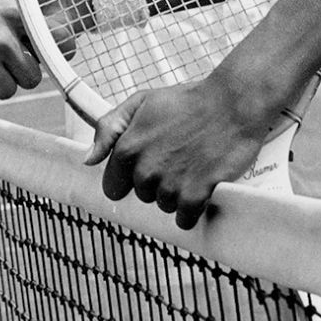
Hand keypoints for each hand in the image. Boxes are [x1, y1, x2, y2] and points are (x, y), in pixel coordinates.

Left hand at [83, 73, 272, 229]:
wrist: (231, 105)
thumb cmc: (187, 102)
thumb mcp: (140, 102)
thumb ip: (109, 128)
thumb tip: (89, 159)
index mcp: (127, 148)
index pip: (113, 186)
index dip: (128, 178)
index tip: (144, 169)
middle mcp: (146, 169)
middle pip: (142, 196)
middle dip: (155, 183)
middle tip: (175, 160)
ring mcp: (171, 183)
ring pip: (164, 206)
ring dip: (175, 195)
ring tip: (190, 169)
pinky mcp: (196, 194)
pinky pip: (185, 219)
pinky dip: (191, 211)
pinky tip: (199, 192)